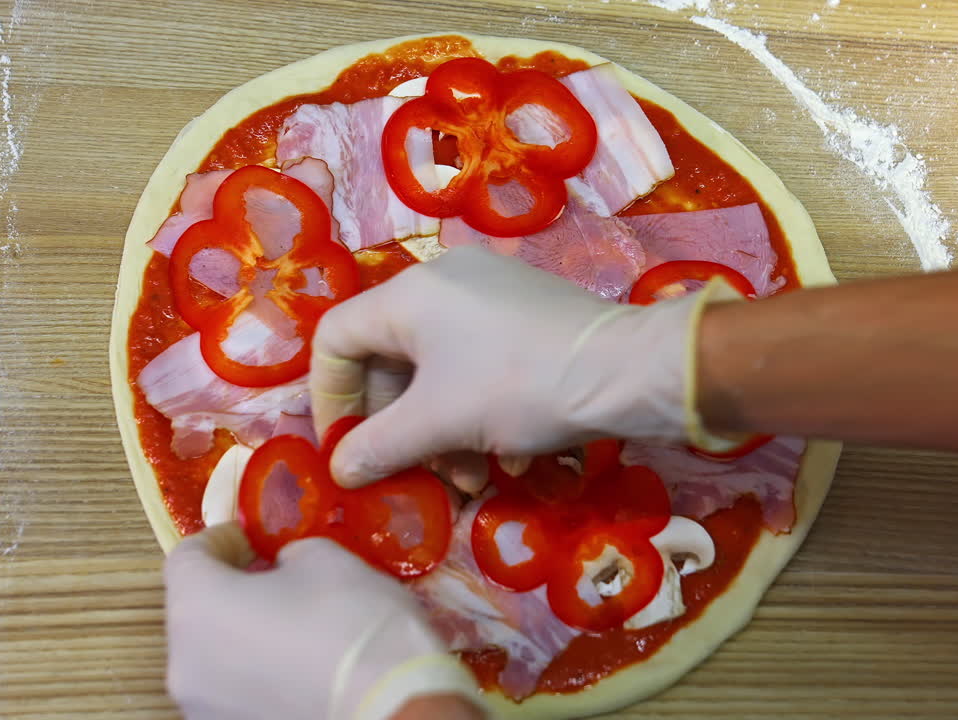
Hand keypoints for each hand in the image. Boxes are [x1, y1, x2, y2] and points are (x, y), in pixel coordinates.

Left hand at [164, 523, 483, 719]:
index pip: (187, 558)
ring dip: (242, 634)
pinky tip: (300, 665)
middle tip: (274, 576)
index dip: (219, 540)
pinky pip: (235, 691)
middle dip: (231, 589)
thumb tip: (282, 568)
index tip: (248, 537)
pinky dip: (257, 673)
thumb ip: (288, 555)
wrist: (394, 708)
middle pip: (195, 611)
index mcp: (197, 606)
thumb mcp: (325, 558)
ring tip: (293, 624)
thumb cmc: (354, 625)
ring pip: (213, 657)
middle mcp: (184, 664)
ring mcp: (204, 708)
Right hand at [310, 246, 721, 487]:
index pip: (336, 338)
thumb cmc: (518, 386)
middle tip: (413, 473)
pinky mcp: (524, 315)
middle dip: (397, 427)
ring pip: (436, 369)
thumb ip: (379, 447)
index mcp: (409, 295)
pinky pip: (475, 362)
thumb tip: (340, 472)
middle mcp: (443, 283)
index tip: (347, 449)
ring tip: (468, 479)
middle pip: (388, 359)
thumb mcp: (439, 424)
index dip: (330, 398)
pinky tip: (503, 456)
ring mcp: (488, 295)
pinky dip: (475, 411)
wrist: (627, 370)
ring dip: (440, 432)